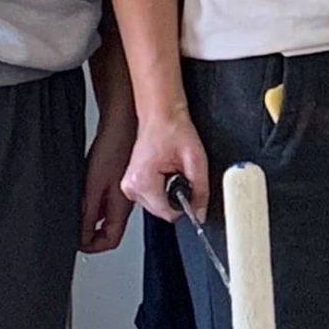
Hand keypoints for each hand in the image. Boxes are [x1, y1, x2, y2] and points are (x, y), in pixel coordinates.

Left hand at [79, 99, 138, 252]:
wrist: (124, 122)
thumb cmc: (114, 148)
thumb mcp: (93, 185)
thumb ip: (88, 213)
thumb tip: (81, 237)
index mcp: (122, 207)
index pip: (110, 240)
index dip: (91, 246)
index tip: (76, 242)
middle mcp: (127, 201)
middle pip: (108, 229)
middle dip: (88, 232)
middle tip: (72, 223)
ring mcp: (124, 190)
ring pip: (106, 214)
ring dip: (89, 216)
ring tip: (76, 204)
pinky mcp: (120, 178)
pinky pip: (105, 199)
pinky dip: (92, 201)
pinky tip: (84, 188)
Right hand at [121, 106, 208, 221]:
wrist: (161, 114)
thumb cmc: (174, 130)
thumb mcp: (196, 160)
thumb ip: (200, 189)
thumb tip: (200, 213)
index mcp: (143, 182)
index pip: (168, 213)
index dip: (185, 206)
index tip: (192, 190)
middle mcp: (131, 187)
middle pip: (162, 211)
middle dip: (176, 197)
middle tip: (181, 173)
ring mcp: (128, 186)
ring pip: (157, 205)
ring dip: (169, 193)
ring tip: (172, 170)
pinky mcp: (131, 183)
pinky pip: (151, 196)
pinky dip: (162, 188)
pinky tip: (165, 171)